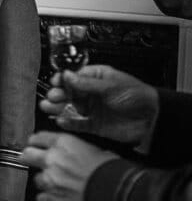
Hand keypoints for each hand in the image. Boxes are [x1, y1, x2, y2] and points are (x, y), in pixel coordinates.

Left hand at [21, 131, 118, 200]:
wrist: (116, 194)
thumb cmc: (114, 172)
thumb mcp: (101, 152)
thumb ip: (84, 151)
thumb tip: (86, 154)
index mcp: (65, 143)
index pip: (39, 138)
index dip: (36, 142)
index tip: (35, 144)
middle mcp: (53, 159)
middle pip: (27, 155)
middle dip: (29, 158)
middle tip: (32, 160)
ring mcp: (51, 180)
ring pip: (36, 179)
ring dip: (43, 181)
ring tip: (55, 183)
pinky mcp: (53, 199)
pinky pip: (41, 199)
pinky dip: (46, 200)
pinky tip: (54, 199)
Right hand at [38, 65, 159, 145]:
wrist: (152, 119)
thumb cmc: (138, 96)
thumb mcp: (111, 86)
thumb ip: (87, 83)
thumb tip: (67, 75)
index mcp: (96, 79)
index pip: (74, 77)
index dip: (63, 79)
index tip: (55, 82)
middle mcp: (91, 93)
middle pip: (68, 93)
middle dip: (58, 94)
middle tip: (52, 96)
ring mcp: (92, 109)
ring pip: (69, 108)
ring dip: (58, 108)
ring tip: (49, 107)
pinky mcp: (93, 125)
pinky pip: (77, 124)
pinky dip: (68, 123)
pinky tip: (62, 121)